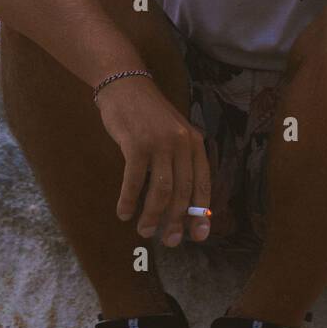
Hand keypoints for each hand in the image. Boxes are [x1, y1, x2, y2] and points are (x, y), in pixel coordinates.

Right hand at [95, 74, 210, 245]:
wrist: (126, 86)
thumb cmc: (149, 117)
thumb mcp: (174, 134)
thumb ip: (180, 162)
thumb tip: (180, 204)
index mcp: (195, 143)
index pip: (202, 183)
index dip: (201, 212)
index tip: (199, 235)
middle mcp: (182, 143)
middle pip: (182, 191)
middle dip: (175, 221)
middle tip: (168, 241)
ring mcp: (159, 143)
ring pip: (160, 190)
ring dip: (152, 215)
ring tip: (144, 230)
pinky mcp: (136, 143)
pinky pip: (134, 180)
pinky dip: (129, 200)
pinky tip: (124, 213)